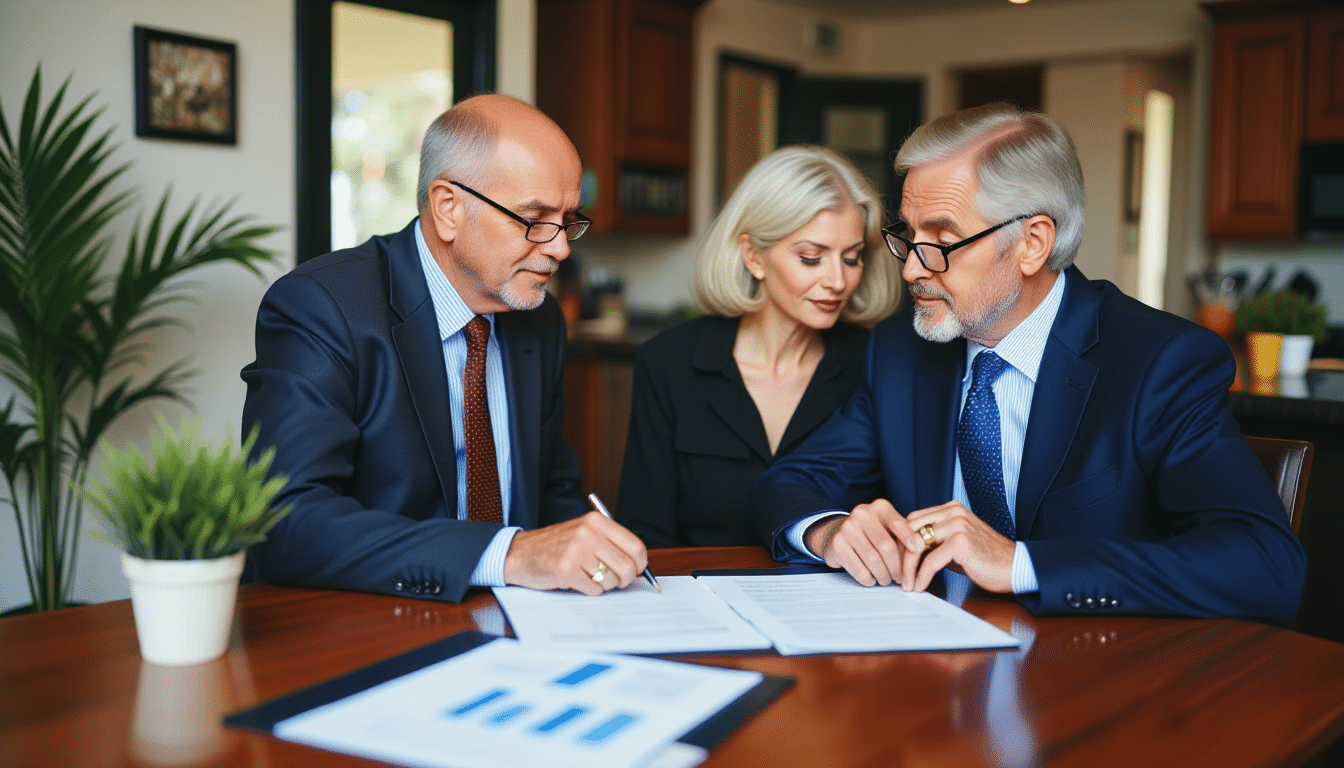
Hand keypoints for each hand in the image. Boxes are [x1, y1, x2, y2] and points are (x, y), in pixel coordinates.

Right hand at [503, 511, 647, 594]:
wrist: (520, 552)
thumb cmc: (556, 546)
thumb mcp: (584, 533)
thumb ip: (610, 543)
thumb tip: (639, 565)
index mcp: (597, 521)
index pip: (635, 546)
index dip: (640, 564)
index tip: (637, 570)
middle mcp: (588, 533)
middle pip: (627, 566)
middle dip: (626, 579)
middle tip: (618, 581)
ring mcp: (576, 552)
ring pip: (611, 580)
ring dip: (605, 585)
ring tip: (590, 577)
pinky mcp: (566, 571)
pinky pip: (594, 589)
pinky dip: (590, 590)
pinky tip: (578, 581)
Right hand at [804, 499, 925, 586]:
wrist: (835, 533)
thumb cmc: (869, 534)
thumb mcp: (885, 526)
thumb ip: (901, 534)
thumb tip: (921, 553)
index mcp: (879, 507)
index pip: (898, 523)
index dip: (909, 539)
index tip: (916, 552)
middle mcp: (862, 514)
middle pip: (886, 546)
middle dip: (896, 567)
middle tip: (900, 578)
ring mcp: (848, 528)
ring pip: (873, 560)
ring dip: (883, 576)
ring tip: (886, 580)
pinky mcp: (838, 545)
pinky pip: (859, 569)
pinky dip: (869, 579)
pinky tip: (872, 580)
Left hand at [902, 501, 1014, 593]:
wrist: (1015, 567)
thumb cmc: (986, 558)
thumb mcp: (956, 543)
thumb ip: (935, 541)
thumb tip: (907, 551)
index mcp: (950, 508)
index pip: (912, 520)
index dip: (902, 541)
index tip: (897, 560)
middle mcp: (952, 512)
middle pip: (910, 530)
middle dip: (901, 554)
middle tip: (899, 574)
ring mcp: (957, 525)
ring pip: (917, 545)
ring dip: (908, 568)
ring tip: (907, 584)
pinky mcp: (961, 542)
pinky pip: (931, 561)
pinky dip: (922, 576)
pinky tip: (920, 586)